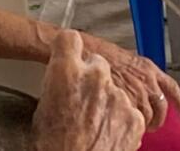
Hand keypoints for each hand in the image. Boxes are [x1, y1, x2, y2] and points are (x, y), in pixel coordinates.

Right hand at [33, 31, 144, 150]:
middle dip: (93, 76)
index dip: (70, 48)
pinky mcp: (135, 116)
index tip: (71, 54)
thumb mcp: (44, 106)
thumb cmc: (53, 145)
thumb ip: (60, 84)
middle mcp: (95, 75)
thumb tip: (66, 81)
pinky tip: (108, 133)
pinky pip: (130, 109)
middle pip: (98, 62)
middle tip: (84, 98)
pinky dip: (122, 119)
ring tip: (96, 122)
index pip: (69, 39)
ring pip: (117, 87)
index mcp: (66, 70)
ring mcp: (119, 95)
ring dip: (109, 99)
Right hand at [82, 35, 179, 130]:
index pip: (171, 86)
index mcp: (148, 68)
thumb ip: (136, 71)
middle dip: (158, 119)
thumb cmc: (101, 54)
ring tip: (137, 127)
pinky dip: (133, 124)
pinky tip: (128, 126)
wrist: (88, 52)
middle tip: (153, 125)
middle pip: (162, 106)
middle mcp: (147, 80)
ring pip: (149, 115)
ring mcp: (137, 91)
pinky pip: (135, 118)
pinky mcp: (127, 100)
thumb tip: (136, 81)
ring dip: (145, 124)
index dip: (179, 100)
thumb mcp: (124, 58)